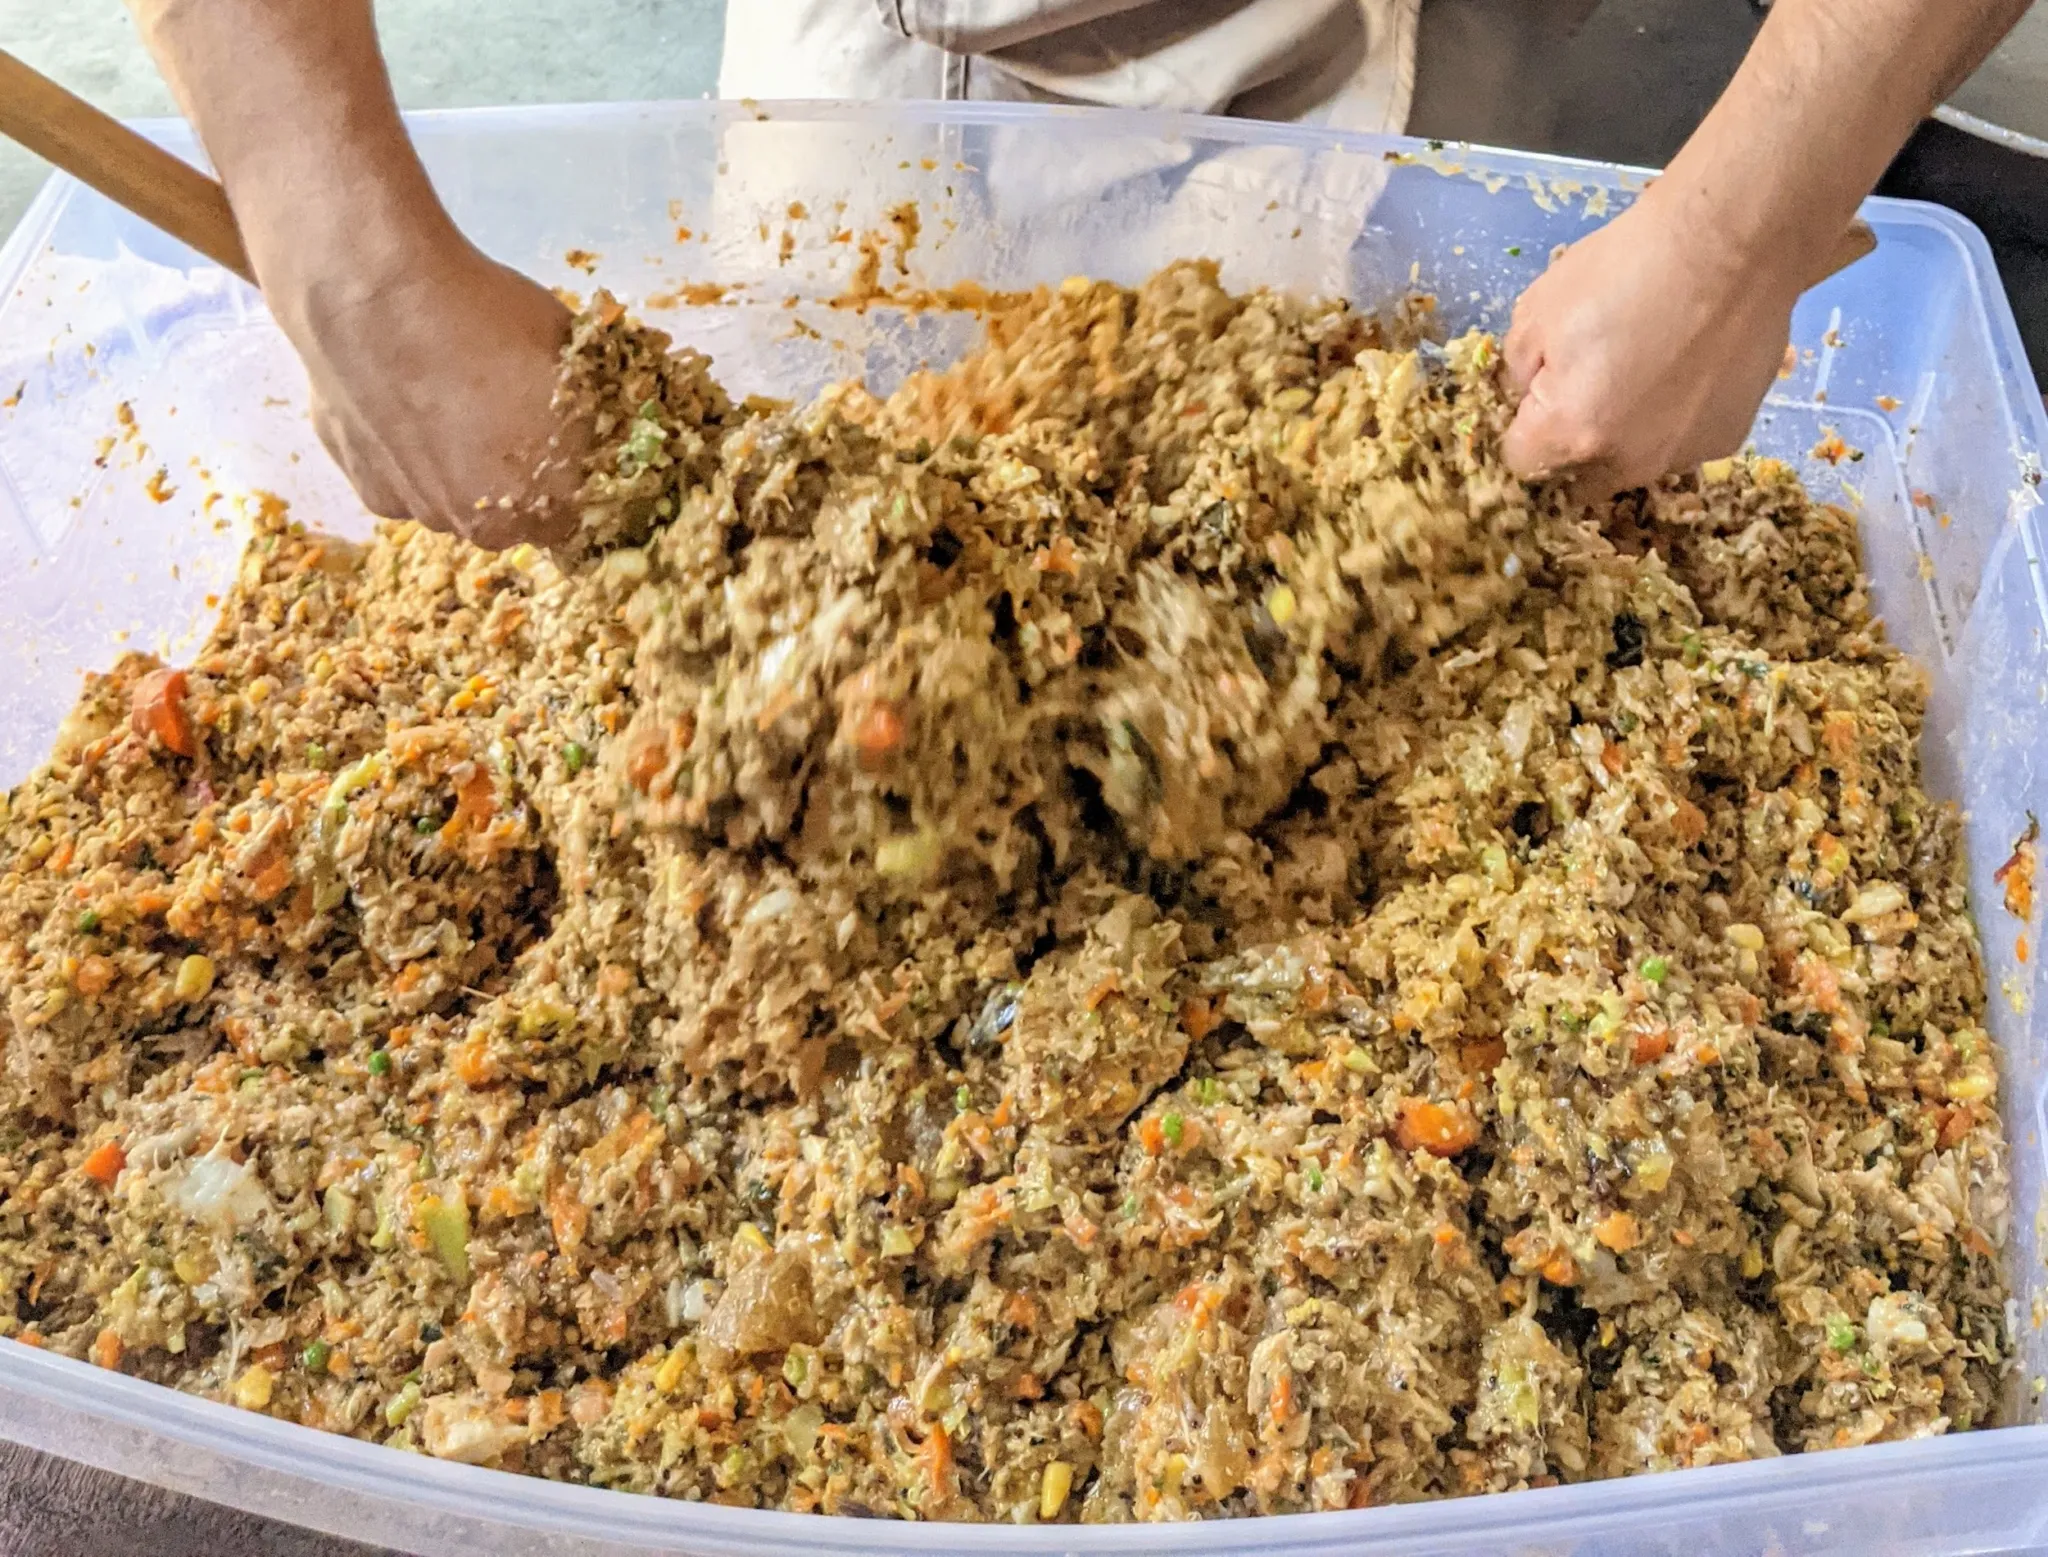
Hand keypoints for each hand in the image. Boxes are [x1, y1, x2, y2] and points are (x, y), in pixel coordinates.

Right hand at [278, 239, 585, 549]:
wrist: (378, 291)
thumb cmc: (488, 318)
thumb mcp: (575, 359)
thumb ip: (590, 410)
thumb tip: (597, 419)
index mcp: (546, 504)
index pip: (576, 517)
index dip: (571, 479)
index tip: (562, 445)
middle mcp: (480, 527)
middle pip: (510, 516)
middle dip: (514, 476)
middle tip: (503, 414)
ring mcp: (416, 509)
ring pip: (449, 499)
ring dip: (456, 466)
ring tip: (448, 400)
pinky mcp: (364, 483)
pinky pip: (399, 480)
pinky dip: (405, 451)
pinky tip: (403, 401)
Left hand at [1500, 191, 1806, 498]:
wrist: (1734, 241)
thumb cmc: (1627, 266)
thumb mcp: (1538, 309)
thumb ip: (1518, 372)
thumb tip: (1526, 395)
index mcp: (1569, 433)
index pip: (1522, 462)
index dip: (1522, 429)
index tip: (1534, 400)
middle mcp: (1626, 461)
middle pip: (1578, 479)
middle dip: (1570, 447)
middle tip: (1583, 390)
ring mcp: (1682, 455)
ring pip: (1633, 466)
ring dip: (1624, 437)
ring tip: (1642, 375)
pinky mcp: (1727, 438)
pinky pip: (1681, 445)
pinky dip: (1673, 421)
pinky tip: (1685, 371)